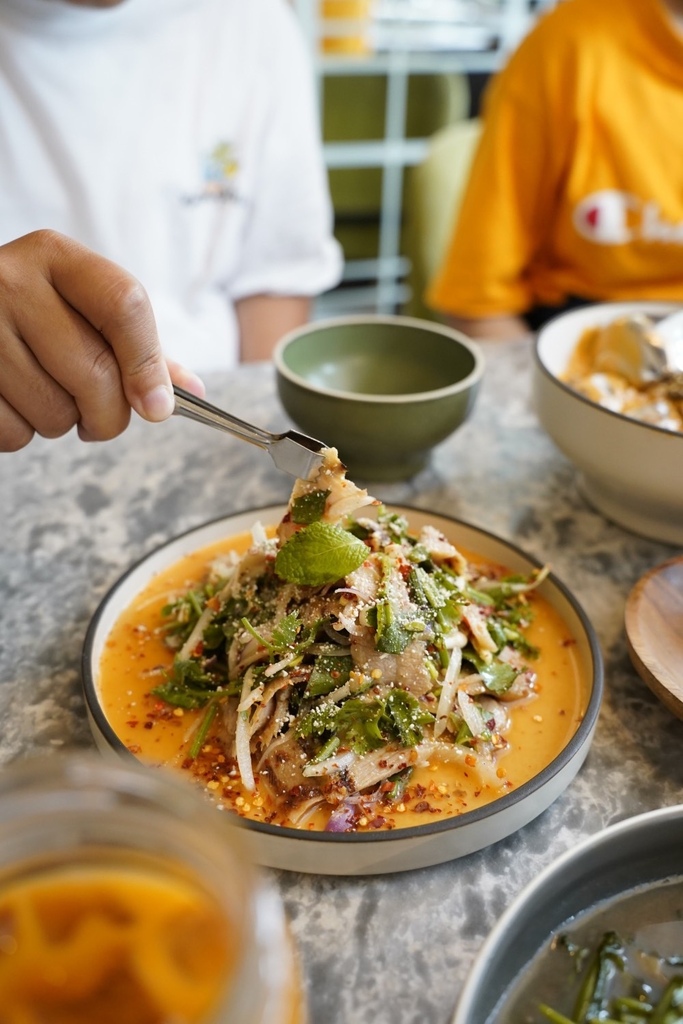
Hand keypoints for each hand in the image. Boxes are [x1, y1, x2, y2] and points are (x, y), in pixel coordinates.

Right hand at [0, 230, 203, 451]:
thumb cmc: (34, 314)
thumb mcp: (82, 309)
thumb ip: (136, 346)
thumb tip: (190, 390)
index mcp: (56, 258)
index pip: (124, 306)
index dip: (147, 364)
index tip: (158, 407)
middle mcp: (12, 282)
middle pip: (96, 371)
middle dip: (110, 414)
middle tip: (100, 417)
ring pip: (54, 411)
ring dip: (63, 423)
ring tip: (46, 395)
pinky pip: (13, 431)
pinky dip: (24, 433)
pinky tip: (16, 403)